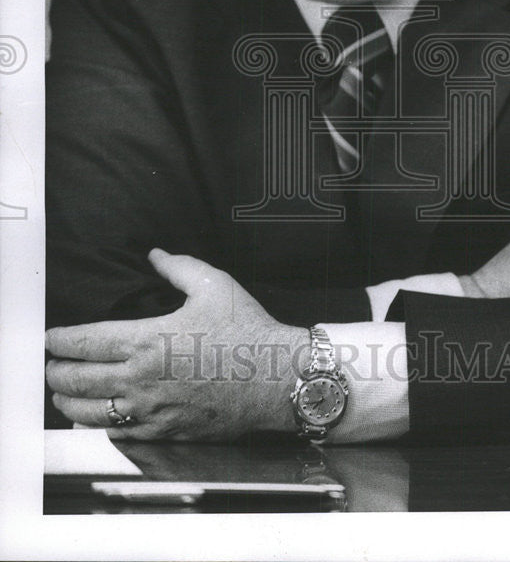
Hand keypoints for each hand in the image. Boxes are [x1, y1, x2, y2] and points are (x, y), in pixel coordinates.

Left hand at [45, 249, 308, 440]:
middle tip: (50, 366)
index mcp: (149, 340)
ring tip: (63, 395)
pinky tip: (95, 420)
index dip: (61, 340)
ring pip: (90, 414)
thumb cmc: (248, 331)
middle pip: (78, 382)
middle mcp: (143, 379)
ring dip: (68, 404)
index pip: (86, 342)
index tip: (51, 338)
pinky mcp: (166, 433)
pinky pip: (118, 435)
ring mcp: (152, 410)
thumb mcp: (214, 285)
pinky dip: (98, 428)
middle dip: (55, 373)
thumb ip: (178, 267)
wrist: (277, 377)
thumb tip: (156, 255)